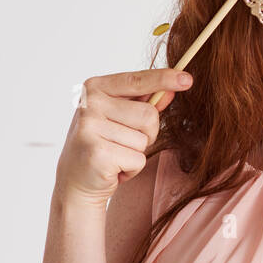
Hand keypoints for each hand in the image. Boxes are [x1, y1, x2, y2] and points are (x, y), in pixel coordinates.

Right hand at [53, 68, 190, 208]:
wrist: (75, 182)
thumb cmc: (102, 144)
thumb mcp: (121, 118)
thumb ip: (145, 102)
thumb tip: (171, 91)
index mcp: (95, 88)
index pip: (137, 80)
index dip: (164, 79)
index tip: (187, 79)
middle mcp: (90, 104)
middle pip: (149, 114)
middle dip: (147, 134)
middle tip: (123, 143)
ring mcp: (91, 128)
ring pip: (144, 139)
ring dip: (136, 153)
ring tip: (115, 156)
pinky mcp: (98, 154)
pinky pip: (138, 159)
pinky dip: (131, 169)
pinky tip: (112, 169)